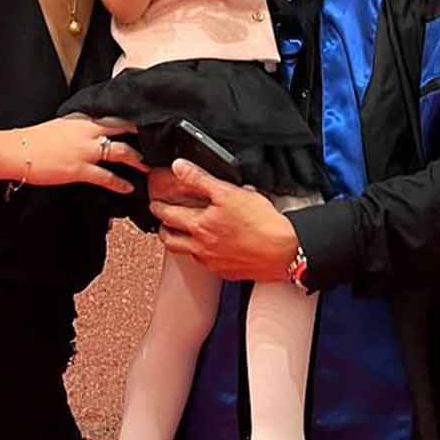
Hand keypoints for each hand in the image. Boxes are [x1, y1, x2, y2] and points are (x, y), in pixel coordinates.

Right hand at [14, 115, 146, 194]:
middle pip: (124, 129)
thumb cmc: (35, 140)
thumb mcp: (60, 126)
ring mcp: (85, 150)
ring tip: (149, 167)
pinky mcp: (79, 169)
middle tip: (159, 143)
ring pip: (121, 151)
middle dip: (143, 136)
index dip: (133, 120)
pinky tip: (129, 188)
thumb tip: (91, 130)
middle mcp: (88, 131)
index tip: (147, 124)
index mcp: (83, 119)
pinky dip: (120, 183)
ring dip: (138, 160)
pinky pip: (106, 176)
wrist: (17, 150)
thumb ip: (79, 127)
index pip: (114, 115)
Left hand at [149, 159, 299, 281]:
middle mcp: (201, 247)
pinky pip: (204, 264)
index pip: (168, 215)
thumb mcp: (229, 192)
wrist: (284, 251)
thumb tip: (179, 167)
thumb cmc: (262, 223)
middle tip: (161, 220)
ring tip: (178, 235)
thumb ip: (200, 179)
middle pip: (170, 239)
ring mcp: (212, 262)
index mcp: (199, 226)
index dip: (158, 206)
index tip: (154, 203)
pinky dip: (199, 254)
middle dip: (162, 227)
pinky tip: (207, 248)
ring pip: (185, 253)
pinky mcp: (225, 272)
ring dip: (177, 243)